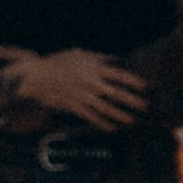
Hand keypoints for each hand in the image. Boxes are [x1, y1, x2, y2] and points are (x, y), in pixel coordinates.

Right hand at [0, 47, 146, 129]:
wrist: (37, 77)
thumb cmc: (59, 62)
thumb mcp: (79, 54)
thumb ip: (99, 58)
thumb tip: (116, 61)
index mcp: (93, 68)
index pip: (118, 75)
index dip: (132, 82)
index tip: (144, 87)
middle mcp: (91, 83)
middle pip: (116, 94)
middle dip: (131, 101)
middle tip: (145, 107)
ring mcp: (83, 97)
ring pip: (106, 109)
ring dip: (120, 116)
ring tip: (132, 121)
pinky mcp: (75, 107)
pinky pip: (92, 118)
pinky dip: (103, 124)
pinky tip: (112, 128)